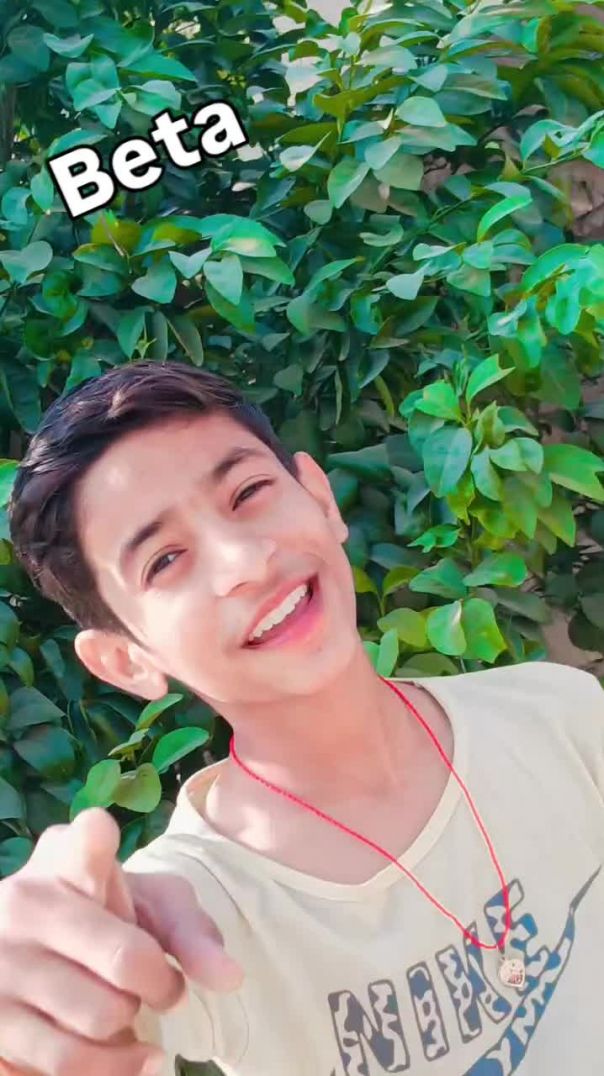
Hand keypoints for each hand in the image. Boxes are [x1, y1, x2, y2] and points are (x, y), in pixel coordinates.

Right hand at [0, 808, 243, 1075]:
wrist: (39, 948)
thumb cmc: (109, 919)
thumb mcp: (153, 906)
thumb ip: (191, 932)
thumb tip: (230, 979)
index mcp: (67, 862)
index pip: (82, 840)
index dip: (94, 839)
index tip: (101, 833)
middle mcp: (25, 905)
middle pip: (125, 962)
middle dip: (158, 986)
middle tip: (161, 988)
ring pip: (94, 1023)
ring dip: (129, 1034)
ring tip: (132, 1019)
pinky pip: (62, 1066)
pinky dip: (106, 1071)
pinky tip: (120, 1057)